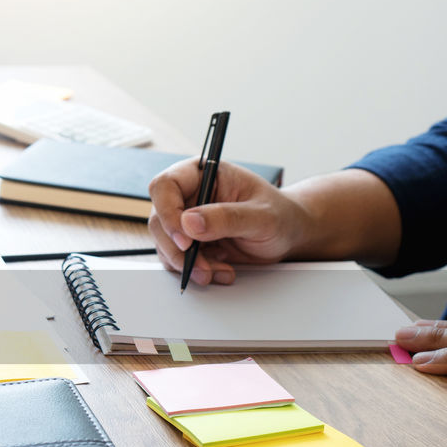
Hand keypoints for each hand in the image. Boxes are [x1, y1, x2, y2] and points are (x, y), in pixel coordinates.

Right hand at [148, 158, 306, 285]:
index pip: (166, 185)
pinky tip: (220, 270)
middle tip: (201, 265)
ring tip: (217, 271)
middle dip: (177, 248)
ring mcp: (187, 221)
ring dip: (186, 264)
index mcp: (203, 174)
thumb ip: (228, 217)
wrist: (287, 236)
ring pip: (165, 244)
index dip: (168, 212)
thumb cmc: (280, 216)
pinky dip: (194, 271)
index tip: (185, 238)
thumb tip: (190, 222)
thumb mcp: (261, 216)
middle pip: (159, 219)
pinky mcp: (190, 244)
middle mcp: (190, 195)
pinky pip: (176, 260)